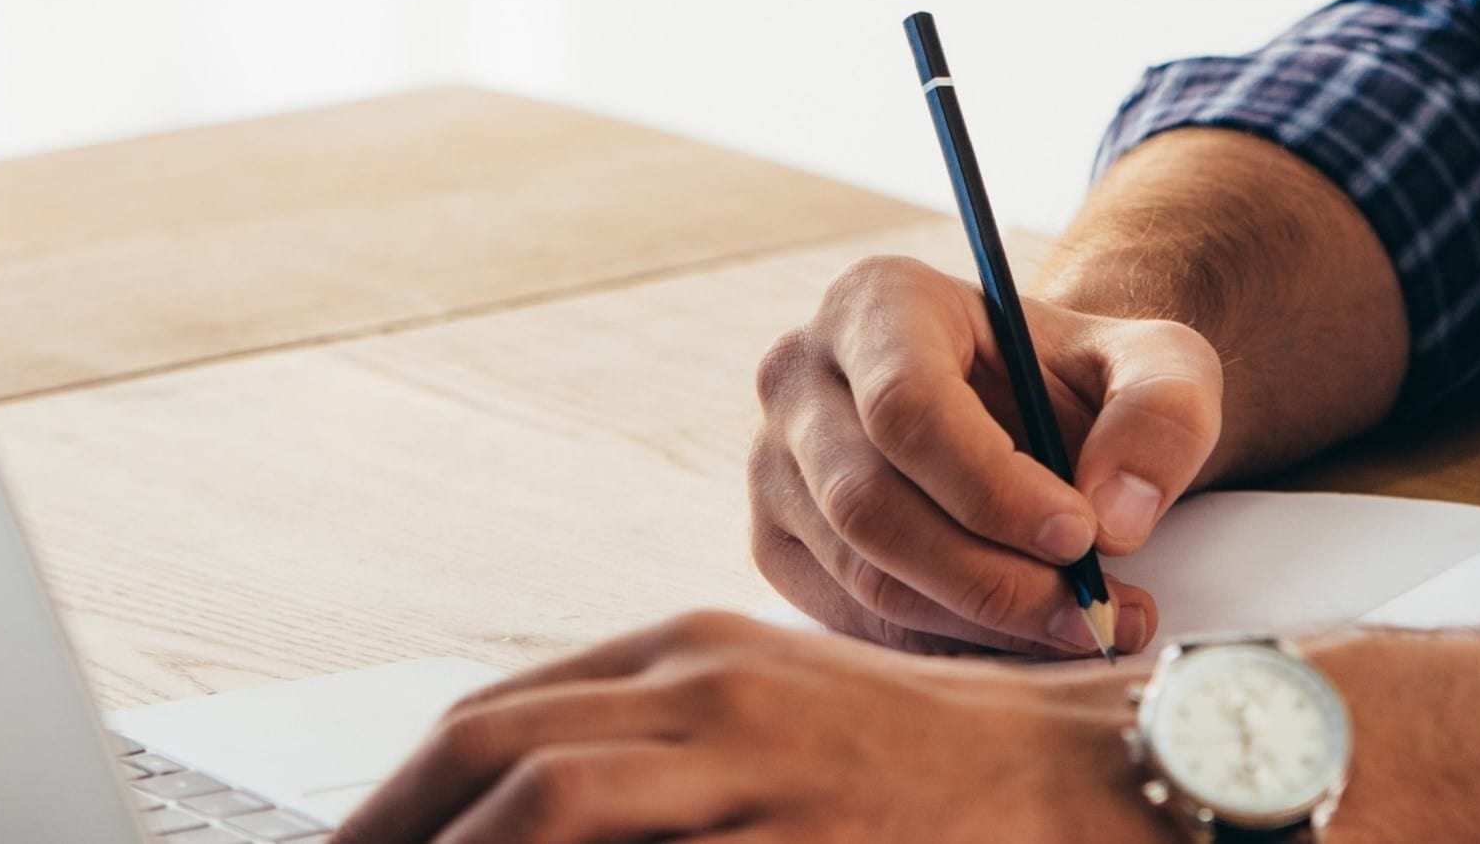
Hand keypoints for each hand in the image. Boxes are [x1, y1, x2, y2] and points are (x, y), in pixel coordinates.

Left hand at [328, 610, 1137, 843]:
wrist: (1095, 769)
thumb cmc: (933, 762)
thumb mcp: (777, 718)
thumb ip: (655, 751)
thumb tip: (517, 816)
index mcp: (689, 653)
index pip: (487, 722)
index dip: (391, 804)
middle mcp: (707, 690)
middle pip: (484, 756)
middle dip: (383, 832)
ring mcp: (753, 765)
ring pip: (541, 810)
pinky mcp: (801, 834)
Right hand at [748, 252, 1220, 655]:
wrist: (1036, 413)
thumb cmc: (1083, 377)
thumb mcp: (1156, 363)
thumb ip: (1161, 414)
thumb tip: (1115, 516)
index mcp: (877, 302)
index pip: (906, 405)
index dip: (989, 485)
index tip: (1079, 535)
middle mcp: (801, 376)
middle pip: (872, 503)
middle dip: (991, 575)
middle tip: (1094, 611)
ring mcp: (777, 466)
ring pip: (862, 574)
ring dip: (980, 622)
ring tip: (1083, 628)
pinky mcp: (780, 545)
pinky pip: (852, 619)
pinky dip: (946, 644)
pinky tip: (1023, 638)